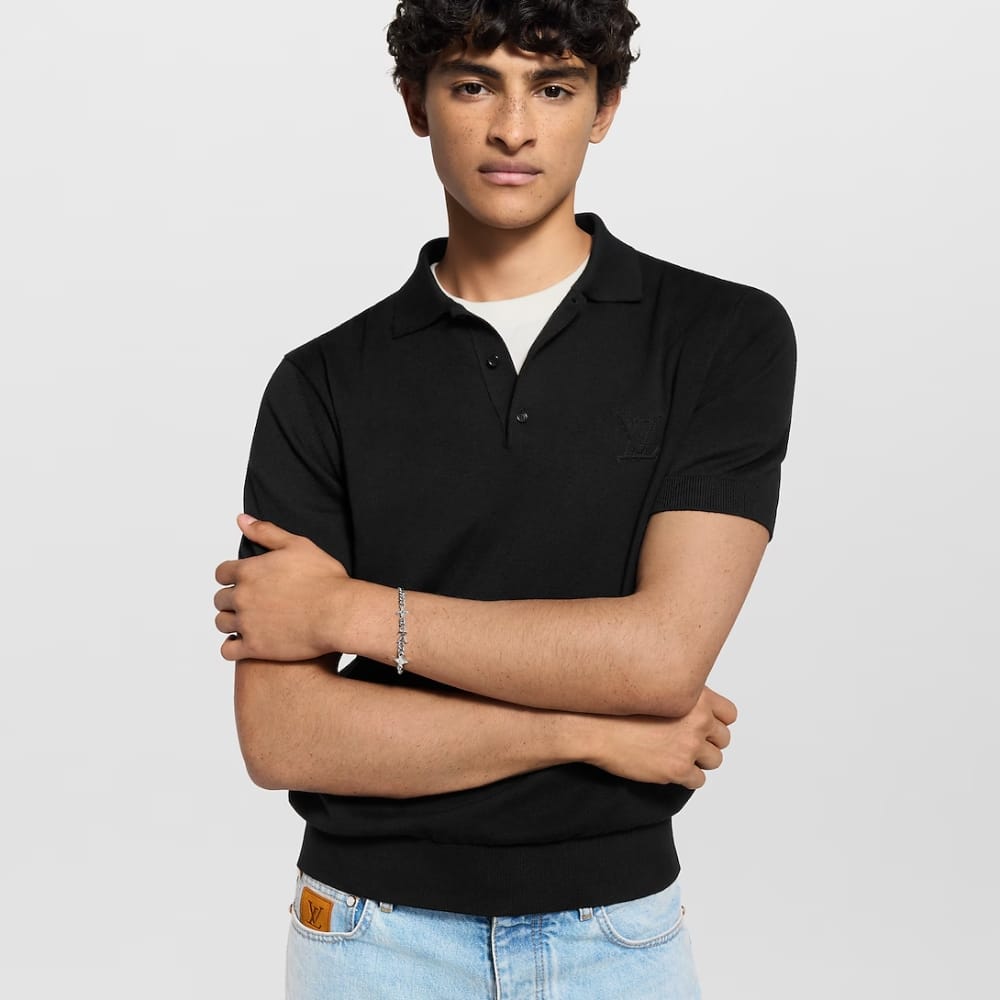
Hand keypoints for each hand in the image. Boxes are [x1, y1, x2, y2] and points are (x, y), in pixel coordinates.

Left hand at [214, 515, 352, 661]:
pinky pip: (228, 650)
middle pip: (220, 599)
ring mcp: (246, 623)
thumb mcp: (297, 545)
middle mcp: (242, 597)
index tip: (243, 581)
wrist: (339, 613)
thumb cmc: (325, 579)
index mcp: (248, 571)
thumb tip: (242, 519)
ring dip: (231, 622)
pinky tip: (246, 644)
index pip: (221, 573)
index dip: (231, 576)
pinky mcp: (255, 647)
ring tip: (249, 623)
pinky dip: (232, 647)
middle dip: (232, 600)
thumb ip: (266, 532)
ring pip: (222, 623)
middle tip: (251, 603)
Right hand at [581, 687, 736, 788]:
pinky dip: (687, 777)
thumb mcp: (655, 688)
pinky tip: (668, 768)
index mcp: (695, 696)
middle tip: (686, 743)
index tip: (705, 726)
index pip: (730, 714)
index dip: (717, 721)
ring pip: (715, 760)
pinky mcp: (678, 769)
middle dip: (707, 742)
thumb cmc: (618, 708)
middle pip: (724, 739)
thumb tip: (696, 705)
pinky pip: (699, 780)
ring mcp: (689, 745)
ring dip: (699, 761)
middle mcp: (697, 719)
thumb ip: (682, 695)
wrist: (594, 728)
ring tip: (677, 756)